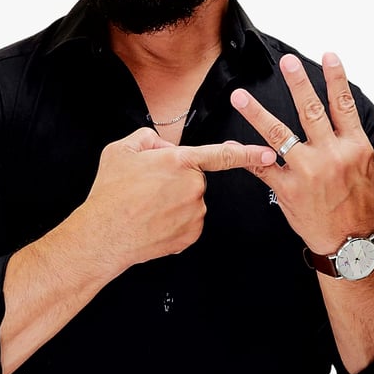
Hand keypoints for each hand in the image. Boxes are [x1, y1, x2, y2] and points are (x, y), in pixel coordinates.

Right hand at [79, 127, 259, 270]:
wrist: (104, 234)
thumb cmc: (111, 194)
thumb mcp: (122, 149)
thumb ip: (148, 138)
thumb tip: (162, 147)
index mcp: (179, 162)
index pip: (221, 154)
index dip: (247, 152)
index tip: (268, 152)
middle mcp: (192, 187)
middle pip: (193, 177)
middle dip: (175, 179)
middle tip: (147, 187)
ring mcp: (194, 213)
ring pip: (190, 200)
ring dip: (173, 201)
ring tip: (146, 206)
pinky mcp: (190, 234)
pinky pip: (187, 221)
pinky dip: (173, 221)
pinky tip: (153, 220)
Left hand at [230, 52, 373, 253]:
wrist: (349, 244)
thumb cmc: (365, 204)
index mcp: (354, 148)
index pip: (344, 106)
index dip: (336, 79)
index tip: (328, 55)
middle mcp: (329, 156)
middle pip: (310, 112)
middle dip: (298, 85)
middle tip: (286, 62)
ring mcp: (306, 172)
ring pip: (278, 136)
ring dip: (257, 114)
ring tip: (239, 96)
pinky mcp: (286, 188)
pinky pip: (260, 168)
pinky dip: (242, 156)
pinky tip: (225, 143)